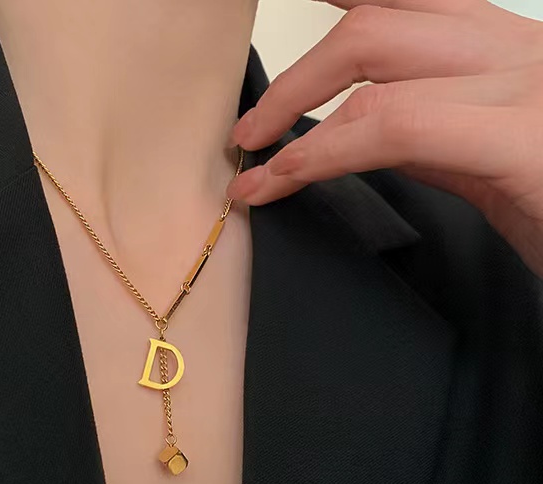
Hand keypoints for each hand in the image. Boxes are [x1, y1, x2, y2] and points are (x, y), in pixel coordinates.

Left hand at [226, 0, 542, 279]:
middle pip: (382, 21)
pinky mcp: (523, 141)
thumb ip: (436, 133)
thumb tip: (365, 125)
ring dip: (295, 107)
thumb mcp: (494, 164)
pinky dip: (321, 153)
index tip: (301, 4)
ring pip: (377, 59)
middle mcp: (524, 50)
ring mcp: (528, 86)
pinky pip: (395, 128)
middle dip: (300, 73)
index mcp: (515, 53)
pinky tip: (285, 180)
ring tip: (257, 161)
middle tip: (255, 128)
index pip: (417, 1)